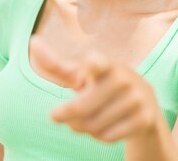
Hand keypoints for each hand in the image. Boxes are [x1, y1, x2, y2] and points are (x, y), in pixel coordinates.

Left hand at [30, 36, 161, 142]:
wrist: (144, 102)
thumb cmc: (102, 84)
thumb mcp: (81, 74)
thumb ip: (56, 63)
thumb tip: (32, 41)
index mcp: (105, 64)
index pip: (99, 64)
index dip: (94, 64)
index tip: (91, 62)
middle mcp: (124, 78)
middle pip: (82, 108)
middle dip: (66, 115)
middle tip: (56, 116)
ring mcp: (137, 99)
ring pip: (94, 125)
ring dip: (81, 127)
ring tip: (83, 121)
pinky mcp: (144, 118)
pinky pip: (108, 136)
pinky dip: (99, 136)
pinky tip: (102, 127)